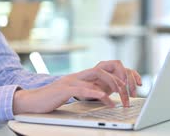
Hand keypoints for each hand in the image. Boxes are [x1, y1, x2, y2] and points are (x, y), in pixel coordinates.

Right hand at [12, 61, 141, 114]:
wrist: (32, 102)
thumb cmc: (53, 99)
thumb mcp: (77, 94)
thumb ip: (91, 91)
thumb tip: (109, 95)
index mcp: (84, 75)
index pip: (109, 66)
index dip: (125, 72)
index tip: (137, 84)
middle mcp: (80, 74)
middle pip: (106, 67)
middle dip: (122, 78)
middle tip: (131, 92)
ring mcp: (72, 80)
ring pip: (98, 74)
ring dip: (113, 85)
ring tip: (122, 97)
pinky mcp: (65, 89)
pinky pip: (86, 89)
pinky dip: (99, 94)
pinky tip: (108, 102)